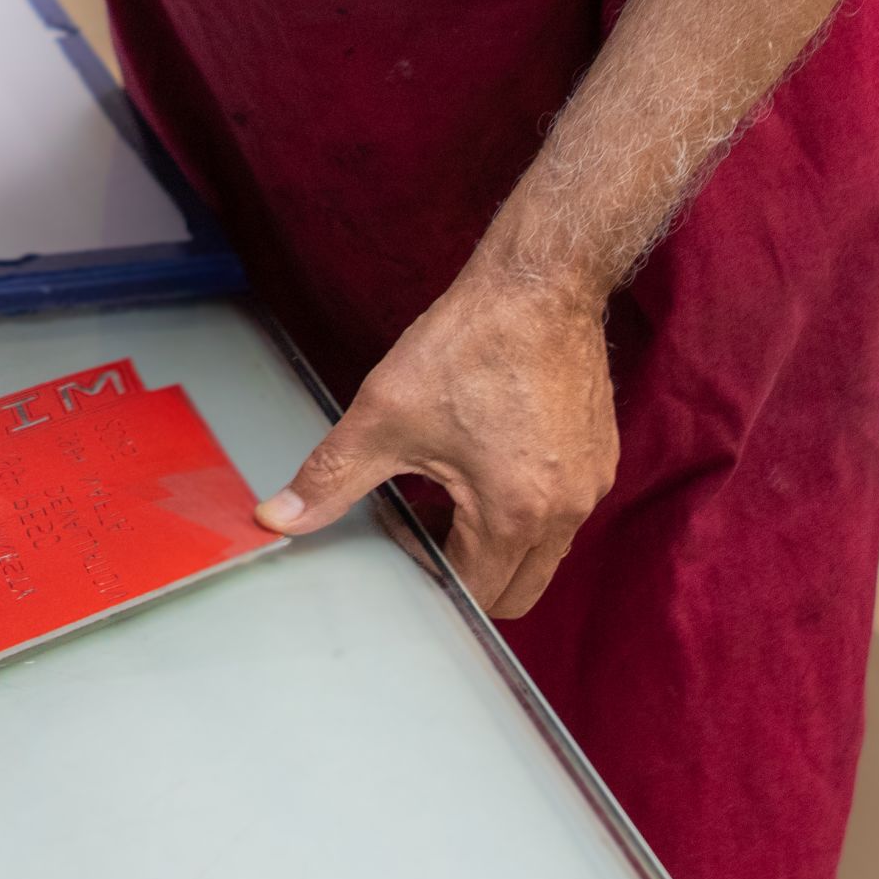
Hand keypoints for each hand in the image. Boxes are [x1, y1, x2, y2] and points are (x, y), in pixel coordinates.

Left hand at [256, 273, 617, 619]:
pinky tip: (486, 462)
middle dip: (470, 576)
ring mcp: (590, 485)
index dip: (429, 575)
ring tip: (451, 492)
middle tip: (428, 530)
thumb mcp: (383, 417)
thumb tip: (278, 519)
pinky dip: (526, 509)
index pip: (475, 594)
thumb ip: (331, 478)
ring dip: (499, 543)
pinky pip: (563, 513)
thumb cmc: (468, 346)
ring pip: (543, 553)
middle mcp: (565, 512)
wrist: (539, 285)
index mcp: (515, 515)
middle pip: (518, 591)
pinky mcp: (600, 457)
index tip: (403, 538)